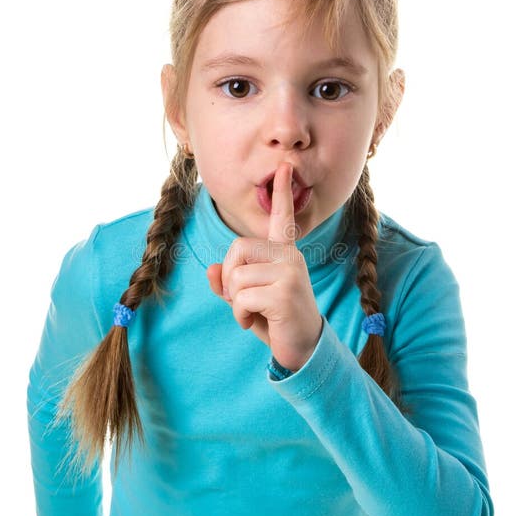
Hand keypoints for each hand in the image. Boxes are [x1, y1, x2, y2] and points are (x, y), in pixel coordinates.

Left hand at [206, 161, 322, 371]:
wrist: (303, 349)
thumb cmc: (275, 321)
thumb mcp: (247, 299)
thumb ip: (229, 282)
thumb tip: (212, 270)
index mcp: (284, 253)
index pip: (282, 217)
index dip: (282, 192)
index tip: (284, 167)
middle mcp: (290, 256)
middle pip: (237, 250)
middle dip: (230, 279)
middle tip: (243, 301)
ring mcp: (290, 272)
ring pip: (236, 277)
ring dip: (235, 303)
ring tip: (253, 314)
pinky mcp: (284, 293)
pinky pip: (241, 297)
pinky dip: (239, 315)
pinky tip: (254, 322)